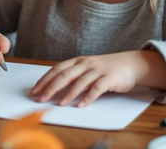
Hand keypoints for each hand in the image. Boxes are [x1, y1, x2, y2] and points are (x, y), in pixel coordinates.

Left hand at [30, 50, 165, 106]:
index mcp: (77, 61)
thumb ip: (73, 75)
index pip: (57, 70)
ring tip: (59, 104)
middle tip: (41, 98)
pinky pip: (96, 88)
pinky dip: (88, 97)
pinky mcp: (109, 78)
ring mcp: (97, 70)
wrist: (130, 64)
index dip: (44, 80)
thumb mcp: (87, 68)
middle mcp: (85, 64)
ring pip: (79, 82)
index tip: (34, 90)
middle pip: (64, 75)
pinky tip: (80, 105)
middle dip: (51, 88)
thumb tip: (54, 87)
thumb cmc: (106, 68)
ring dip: (68, 94)